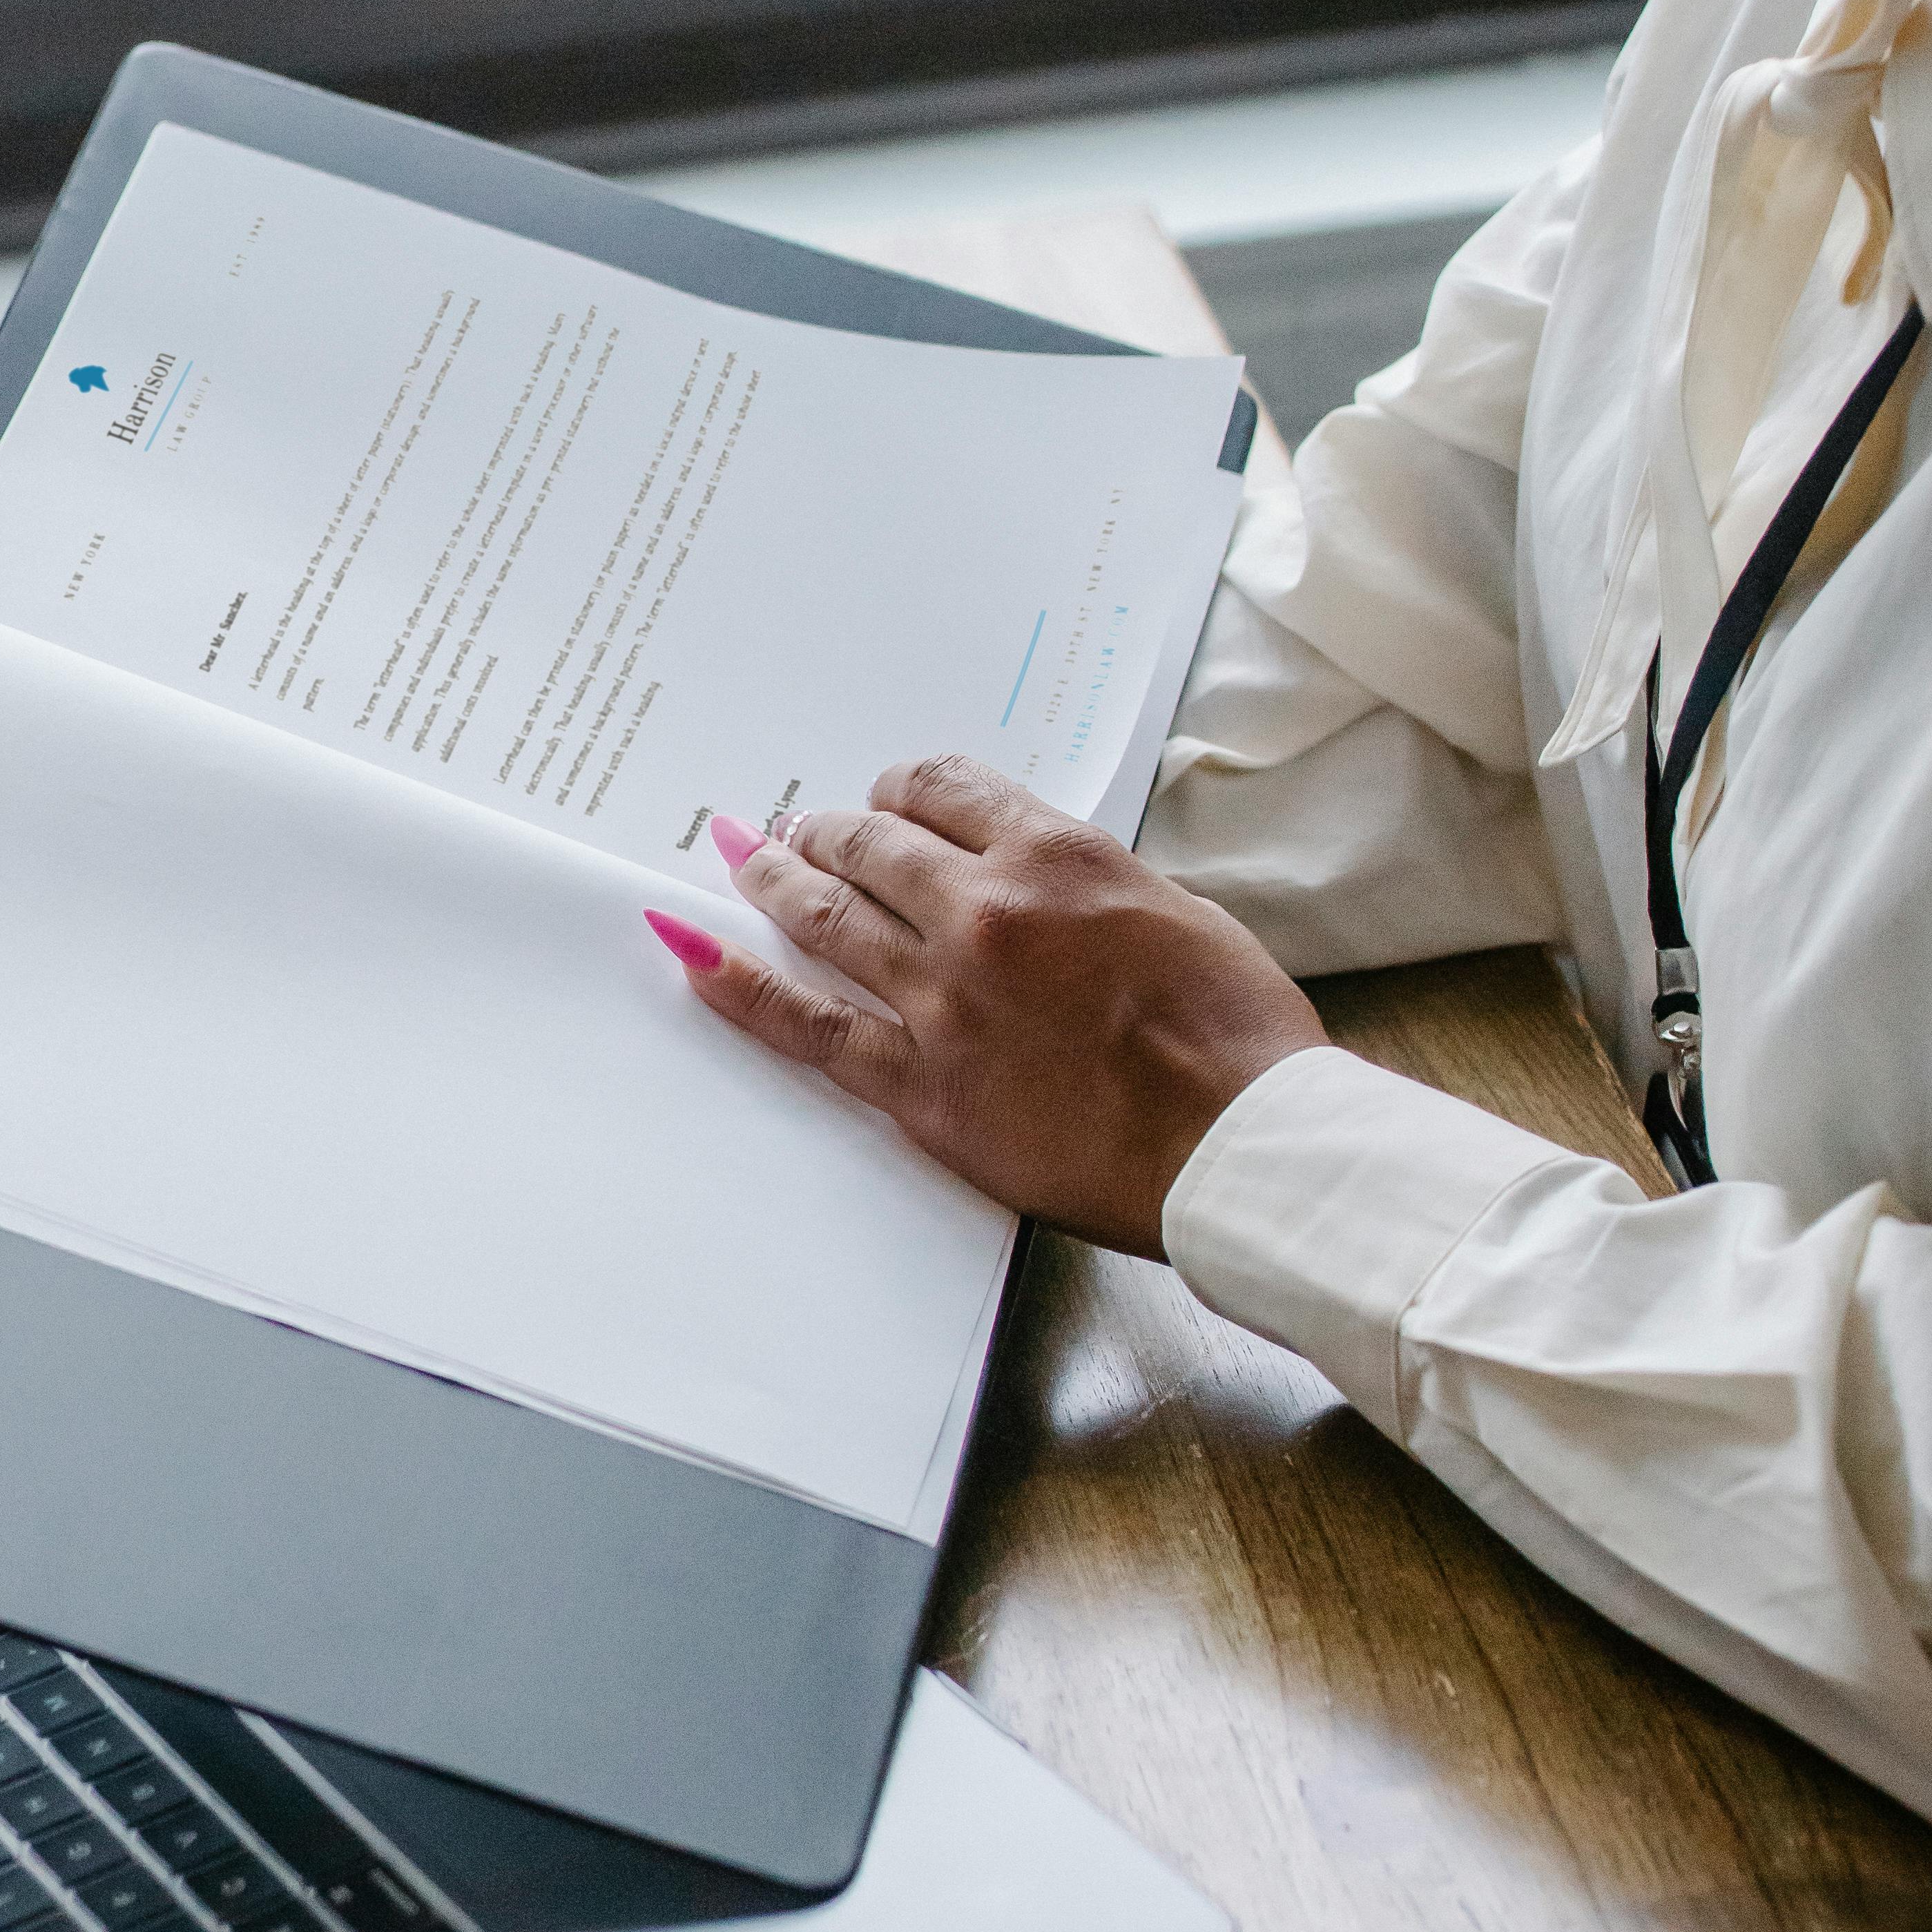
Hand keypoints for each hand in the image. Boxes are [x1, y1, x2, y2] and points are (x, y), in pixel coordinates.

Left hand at [652, 756, 1326, 1260]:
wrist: (1236, 1142)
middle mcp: (983, 912)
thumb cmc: (1236, 1037)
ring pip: (827, 917)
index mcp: (1054, 857)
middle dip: (830, 831)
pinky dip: (741, 986)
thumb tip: (1043, 894)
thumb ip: (1091, 891)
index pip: (946, 789)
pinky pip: (809, 1027)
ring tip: (743, 858)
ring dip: (776, 880)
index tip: (891, 802)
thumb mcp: (1176, 914)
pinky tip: (694, 952)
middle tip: (798, 827)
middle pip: (872, 846)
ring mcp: (942, 999)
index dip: (906, 791)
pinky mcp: (923, 1087)